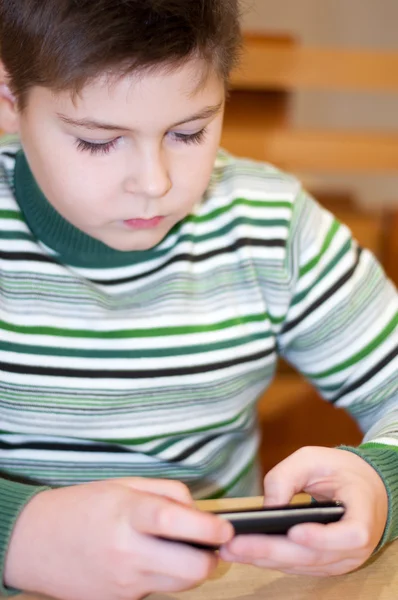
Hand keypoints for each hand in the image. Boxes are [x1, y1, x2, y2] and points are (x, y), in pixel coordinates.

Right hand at [5, 477, 232, 599]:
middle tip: (211, 546)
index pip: (174, 521)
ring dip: (191, 570)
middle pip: (190, 569)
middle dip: (210, 560)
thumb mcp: (124, 485)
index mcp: (127, 514)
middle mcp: (127, 551)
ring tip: (181, 550)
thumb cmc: (82, 506)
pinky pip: (157, 590)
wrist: (36, 541)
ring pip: (180, 585)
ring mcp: (124, 582)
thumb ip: (166, 493)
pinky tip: (149, 559)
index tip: (226, 529)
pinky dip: (164, 576)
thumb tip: (198, 512)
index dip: (207, 528)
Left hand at [219, 446, 387, 575]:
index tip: (295, 531)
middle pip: (314, 556)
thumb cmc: (341, 471)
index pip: (351, 535)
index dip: (323, 538)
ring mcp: (340, 560)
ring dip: (265, 559)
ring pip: (301, 565)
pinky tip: (245, 552)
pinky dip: (271, 560)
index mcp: (363, 515)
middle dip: (272, 550)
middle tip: (238, 544)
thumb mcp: (315, 459)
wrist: (363, 488)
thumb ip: (289, 475)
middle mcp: (355, 547)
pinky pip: (297, 566)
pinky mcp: (324, 564)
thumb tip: (268, 505)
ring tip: (232, 549)